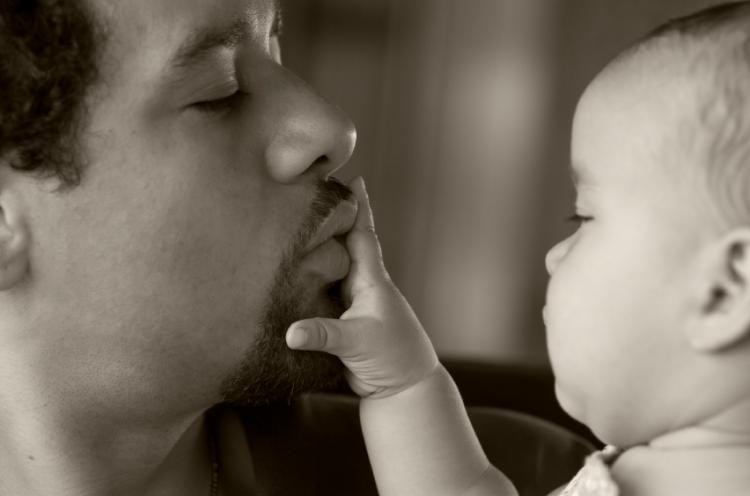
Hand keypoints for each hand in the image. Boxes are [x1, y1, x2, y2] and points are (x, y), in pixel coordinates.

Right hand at [285, 177, 438, 397]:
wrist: (402, 387)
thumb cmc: (393, 359)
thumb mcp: (357, 344)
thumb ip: (324, 335)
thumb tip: (289, 332)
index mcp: (371, 281)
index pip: (362, 235)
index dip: (357, 208)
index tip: (353, 178)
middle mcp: (363, 285)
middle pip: (346, 243)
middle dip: (333, 218)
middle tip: (315, 191)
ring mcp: (353, 302)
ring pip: (334, 266)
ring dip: (321, 246)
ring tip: (300, 224)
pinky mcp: (343, 320)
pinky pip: (324, 290)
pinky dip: (312, 277)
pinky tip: (297, 272)